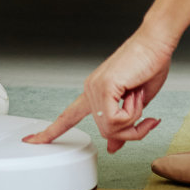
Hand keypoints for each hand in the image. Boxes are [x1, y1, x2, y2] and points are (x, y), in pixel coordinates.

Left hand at [24, 29, 173, 151]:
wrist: (156, 42)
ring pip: (111, 129)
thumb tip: (112, 147)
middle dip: (131, 131)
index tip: (33, 141)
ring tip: (139, 96)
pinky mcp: (104, 86)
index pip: (68, 116)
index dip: (51, 131)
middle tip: (147, 118)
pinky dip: (132, 113)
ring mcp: (95, 87)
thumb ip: (122, 125)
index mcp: (95, 92)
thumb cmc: (150, 66)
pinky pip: (116, 120)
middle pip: (105, 133)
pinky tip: (135, 93)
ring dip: (134, 119)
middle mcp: (90, 89)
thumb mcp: (136, 105)